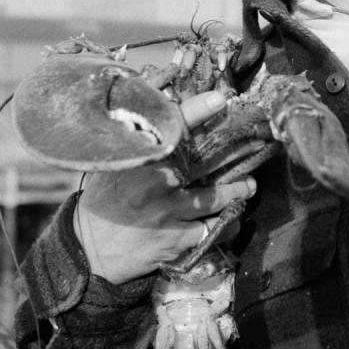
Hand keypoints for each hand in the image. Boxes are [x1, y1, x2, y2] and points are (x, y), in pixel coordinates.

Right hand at [72, 89, 256, 283]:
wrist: (90, 251)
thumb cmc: (107, 199)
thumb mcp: (117, 165)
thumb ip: (140, 141)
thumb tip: (164, 104)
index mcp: (139, 160)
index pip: (169, 128)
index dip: (196, 111)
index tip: (220, 98)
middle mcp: (154, 183)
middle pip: (203, 162)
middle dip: (236, 152)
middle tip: (258, 142)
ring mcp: (166, 212)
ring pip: (216, 197)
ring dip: (238, 190)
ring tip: (249, 184)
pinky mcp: (175, 239)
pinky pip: (211, 228)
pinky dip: (226, 223)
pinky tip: (233, 216)